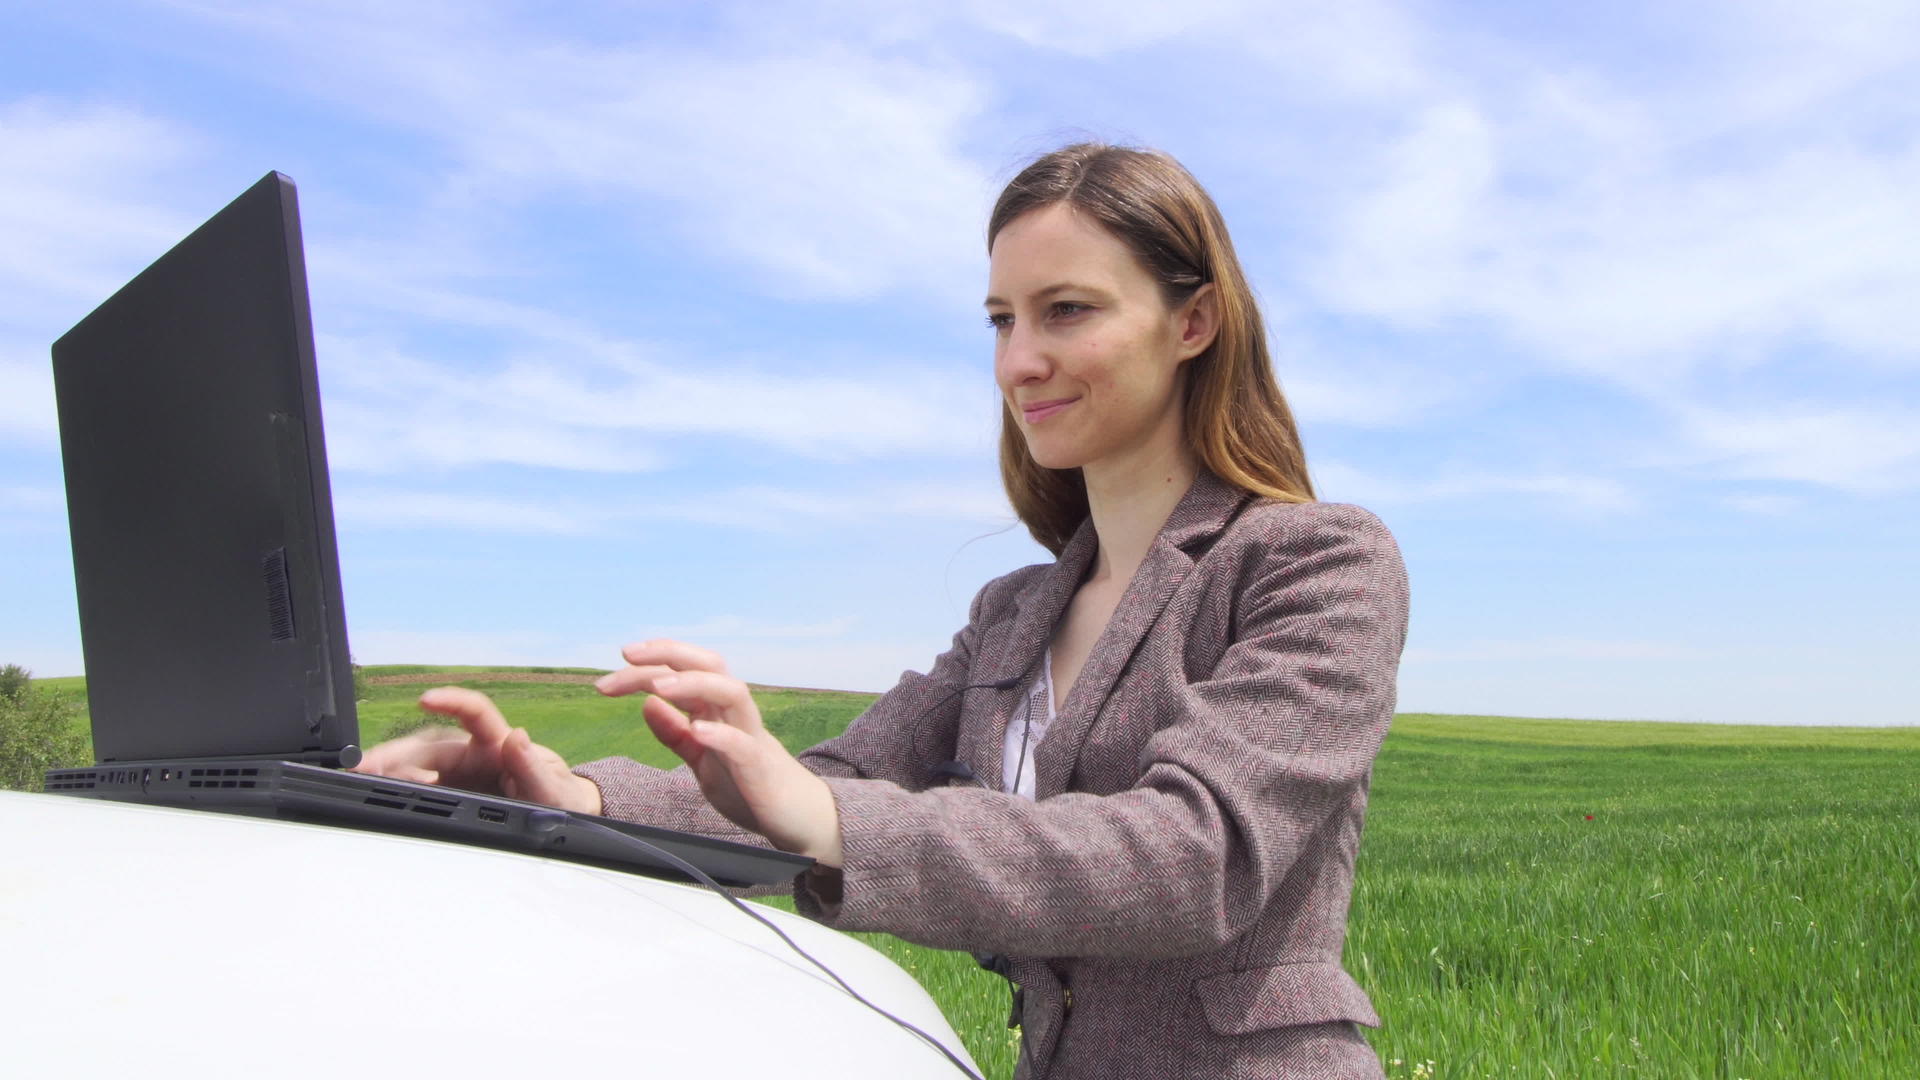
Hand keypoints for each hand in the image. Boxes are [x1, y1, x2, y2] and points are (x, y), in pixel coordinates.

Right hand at [352, 687, 602, 814]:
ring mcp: (460, 775)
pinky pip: (419, 787)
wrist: (561, 819)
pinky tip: (380, 794)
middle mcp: (476, 755)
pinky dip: (397, 789)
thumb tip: (518, 736)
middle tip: (370, 764)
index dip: (450, 701)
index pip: (475, 712)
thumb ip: (534, 767)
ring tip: (364, 777)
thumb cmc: (560, 797)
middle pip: (432, 745)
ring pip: (418, 764)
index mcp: (501, 745)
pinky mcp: (451, 794)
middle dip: (398, 752)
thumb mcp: (554, 789)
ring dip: (389, 767)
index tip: (426, 699)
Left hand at [597, 640, 842, 866]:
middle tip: (628, 654)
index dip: (649, 665)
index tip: (611, 674)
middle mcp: (734, 715)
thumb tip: (646, 704)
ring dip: (694, 683)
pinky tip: (697, 730)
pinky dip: (720, 734)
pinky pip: (743, 744)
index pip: (684, 673)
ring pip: (731, 692)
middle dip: (669, 654)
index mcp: (717, 712)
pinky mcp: (761, 767)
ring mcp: (751, 737)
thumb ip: (674, 734)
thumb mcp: (701, 760)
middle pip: (709, 666)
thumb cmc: (751, 786)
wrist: (798, 819)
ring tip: (658, 685)